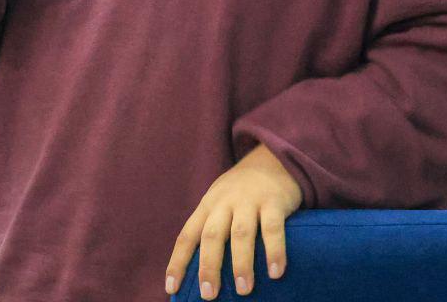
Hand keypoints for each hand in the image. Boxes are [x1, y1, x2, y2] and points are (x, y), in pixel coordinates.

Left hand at [165, 144, 301, 299]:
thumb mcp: (220, 202)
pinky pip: (273, 228)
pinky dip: (274, 251)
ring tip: (243, 289)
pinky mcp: (274, 201)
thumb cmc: (242, 191)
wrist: (273, 158)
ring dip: (241, 263)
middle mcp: (225, 202)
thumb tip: (203, 273)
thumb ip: (212, 229)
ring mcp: (249, 200)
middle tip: (208, 294)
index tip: (171, 288)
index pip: (187, 235)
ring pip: (241, 233)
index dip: (178, 262)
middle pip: (212, 235)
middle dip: (208, 266)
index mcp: (208, 205)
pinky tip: (275, 273)